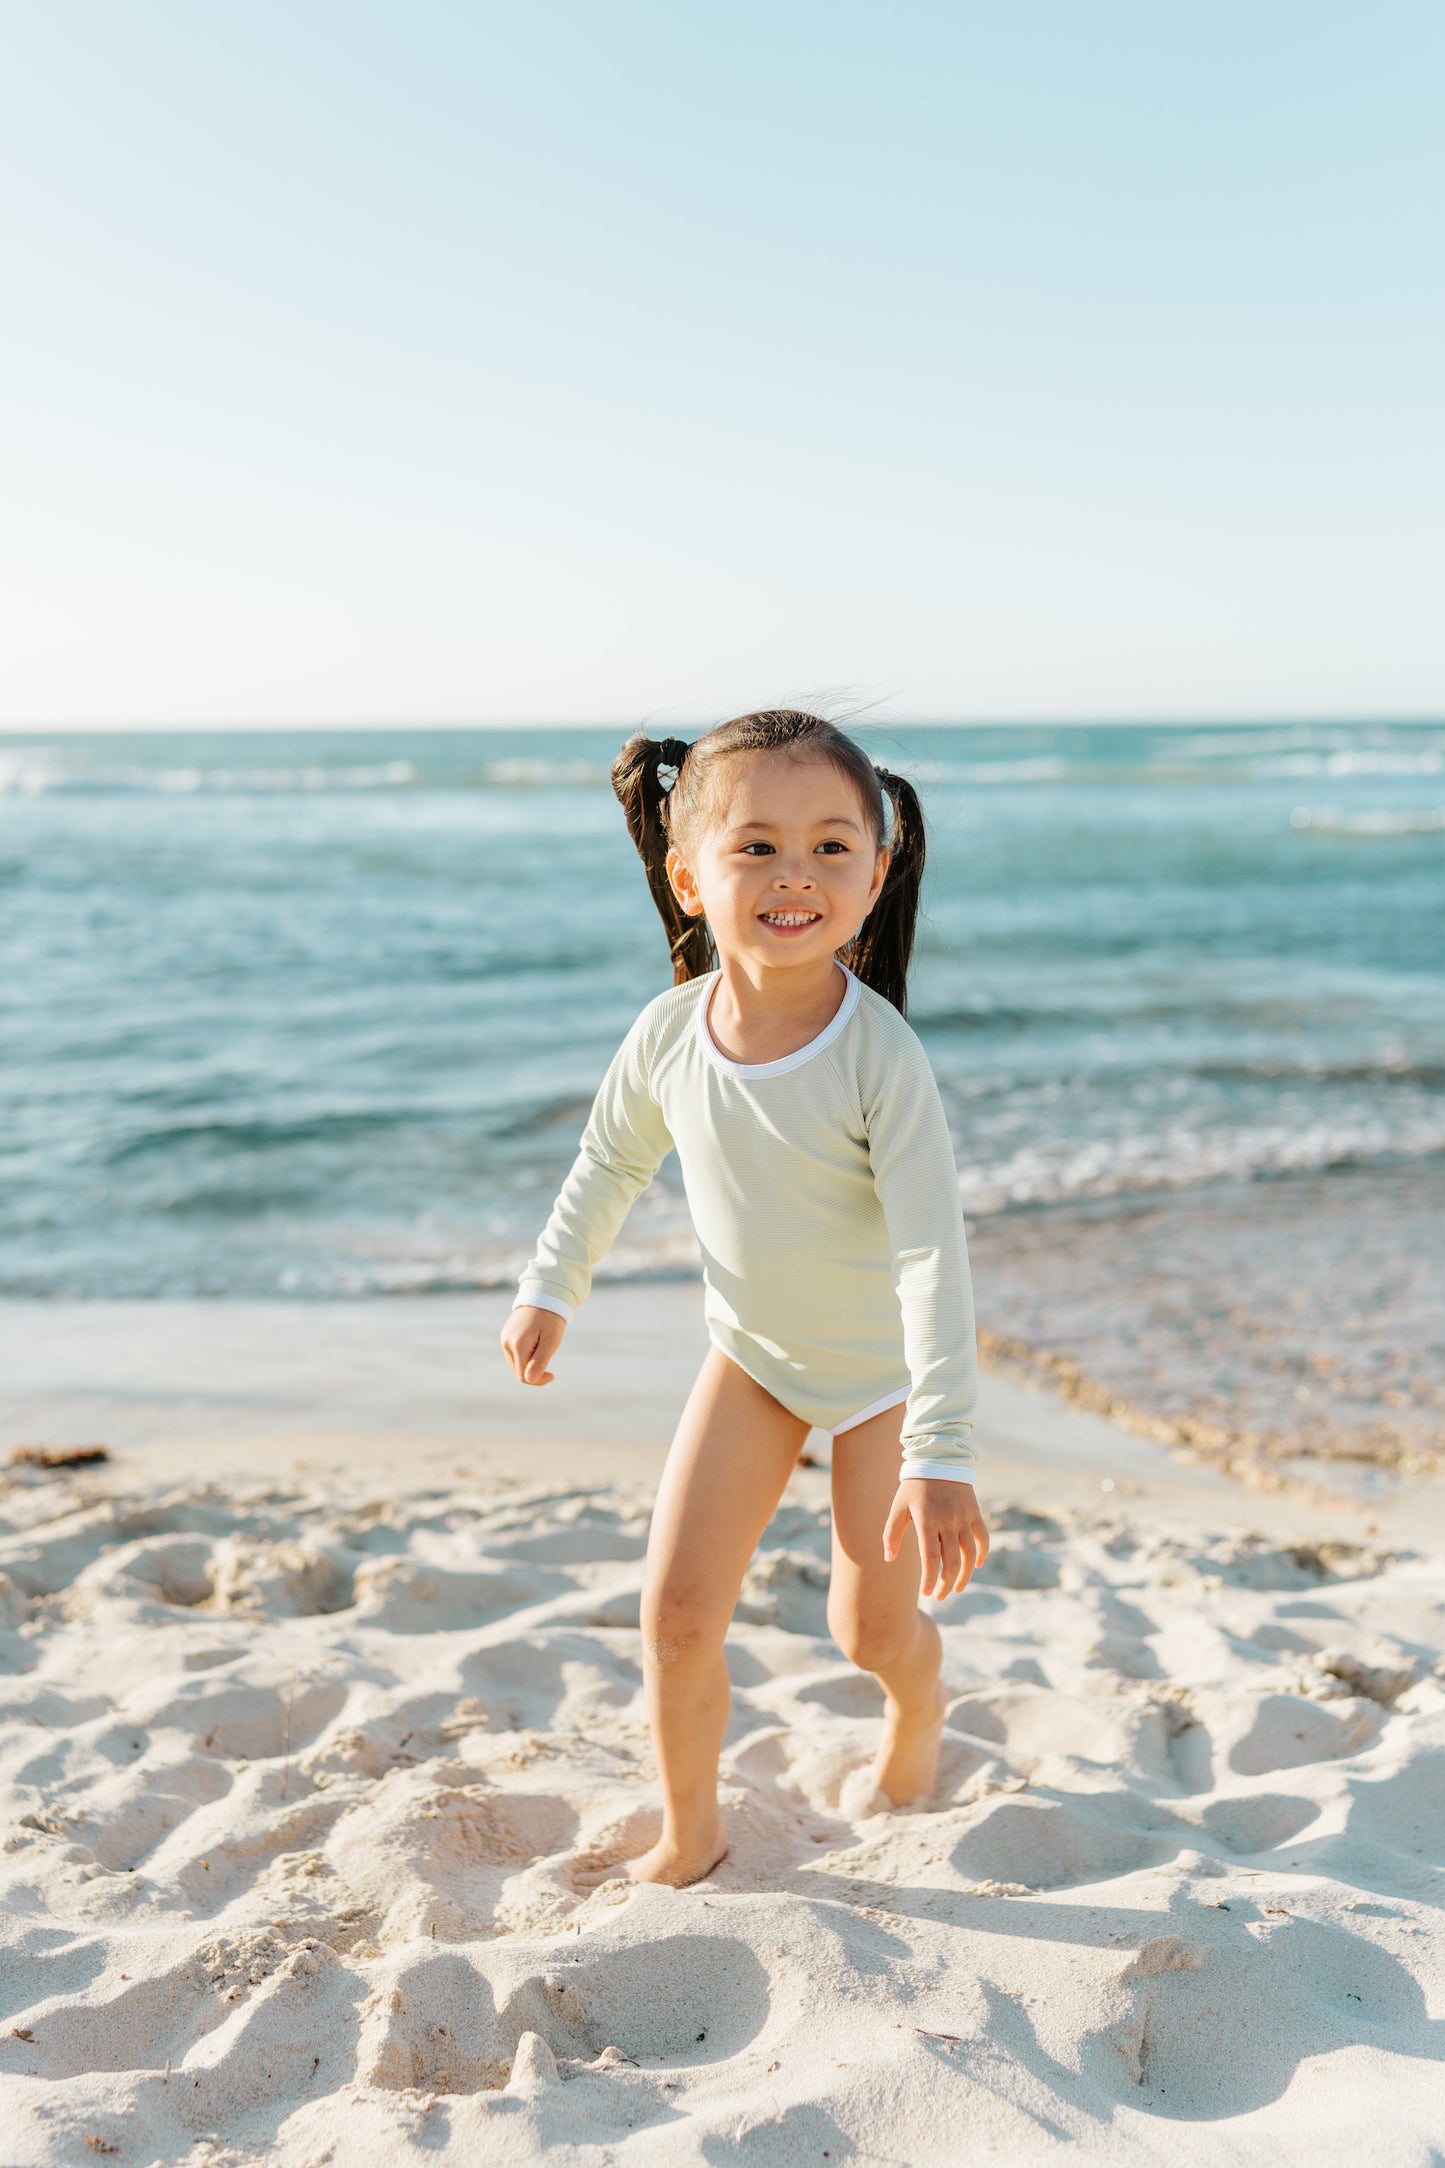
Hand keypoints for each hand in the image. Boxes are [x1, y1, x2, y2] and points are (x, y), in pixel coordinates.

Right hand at [500, 1304, 566, 1385]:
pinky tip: (535, 1344)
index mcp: (518, 1345)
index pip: (523, 1376)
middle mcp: (506, 1343)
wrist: (543, 1297)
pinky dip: (525, 1356)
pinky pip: (514, 1355)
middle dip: (534, 1372)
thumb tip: (529, 1380)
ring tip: (542, 1348)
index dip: (538, 1380)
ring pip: (515, 1364)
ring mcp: (504, 1339)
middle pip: (518, 1372)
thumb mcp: (551, 1341)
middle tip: (549, 1361)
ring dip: (529, 1364)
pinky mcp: (505, 1336)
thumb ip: (540, 1361)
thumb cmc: (551, 1319)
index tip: (552, 1375)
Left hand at [882, 1479, 989, 1598]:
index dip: (929, 1579)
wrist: (938, 1459)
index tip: (926, 1593)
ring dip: (965, 1575)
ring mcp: (964, 1517)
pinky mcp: (975, 1513)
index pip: (930, 1558)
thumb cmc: (913, 1487)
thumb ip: (891, 1533)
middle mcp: (948, 1521)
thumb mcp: (898, 1507)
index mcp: (927, 1521)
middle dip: (946, 1583)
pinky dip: (982, 1554)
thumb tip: (888, 1559)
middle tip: (939, 1595)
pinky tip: (976, 1565)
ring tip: (956, 1588)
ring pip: (970, 1554)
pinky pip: (983, 1538)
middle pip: (952, 1561)